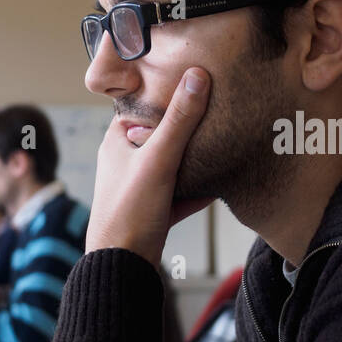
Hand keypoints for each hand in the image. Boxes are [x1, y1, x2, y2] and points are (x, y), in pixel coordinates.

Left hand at [85, 67, 214, 262]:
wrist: (122, 266)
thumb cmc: (129, 211)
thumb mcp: (158, 160)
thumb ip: (179, 120)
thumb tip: (197, 75)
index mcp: (116, 142)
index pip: (143, 107)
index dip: (167, 96)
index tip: (197, 82)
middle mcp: (125, 161)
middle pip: (162, 136)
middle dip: (189, 129)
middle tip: (220, 113)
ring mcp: (139, 186)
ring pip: (173, 165)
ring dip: (196, 160)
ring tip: (225, 145)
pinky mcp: (153, 211)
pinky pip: (180, 193)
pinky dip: (198, 190)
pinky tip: (221, 184)